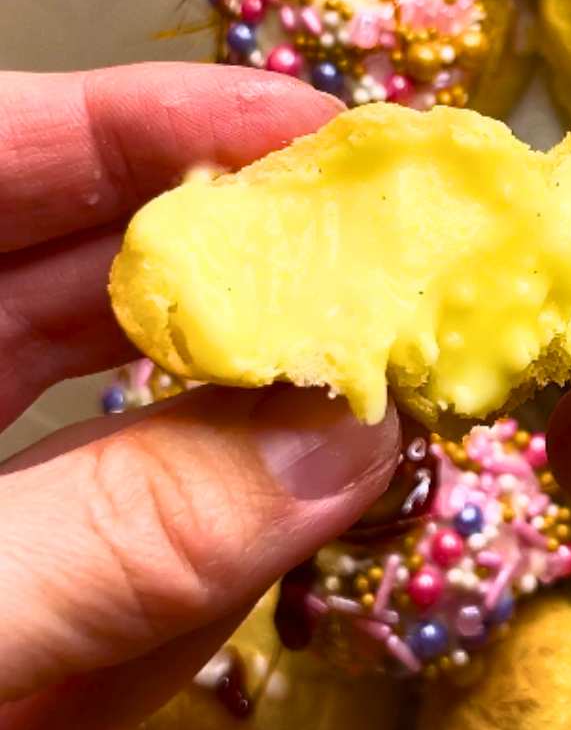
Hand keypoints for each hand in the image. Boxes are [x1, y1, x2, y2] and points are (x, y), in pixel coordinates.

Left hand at [0, 65, 400, 729]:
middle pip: (77, 270)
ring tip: (361, 396)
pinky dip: (213, 551)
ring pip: (124, 414)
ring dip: (249, 414)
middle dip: (235, 260)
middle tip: (376, 258)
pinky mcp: (20, 607)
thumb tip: (339, 447)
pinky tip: (286, 528)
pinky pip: (134, 554)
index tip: (310, 126)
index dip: (149, 122)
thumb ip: (102, 548)